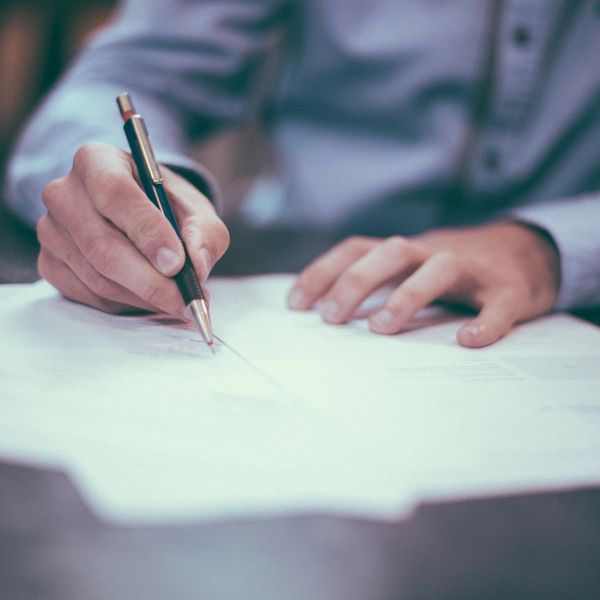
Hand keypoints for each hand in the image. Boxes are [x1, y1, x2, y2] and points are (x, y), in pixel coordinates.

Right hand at [37, 143, 228, 315]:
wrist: (141, 215)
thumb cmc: (168, 207)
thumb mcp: (196, 211)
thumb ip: (204, 233)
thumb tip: (198, 266)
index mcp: (97, 161)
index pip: (115, 193)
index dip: (147, 232)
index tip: (177, 263)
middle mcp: (64, 193)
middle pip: (102, 245)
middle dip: (150, 281)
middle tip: (185, 300)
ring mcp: (51, 230)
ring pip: (97, 277)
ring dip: (143, 297)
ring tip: (178, 302)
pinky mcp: (50, 263)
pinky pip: (89, 295)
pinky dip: (126, 304)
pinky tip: (150, 299)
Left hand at [287, 222, 559, 346]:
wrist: (527, 253)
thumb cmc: (453, 271)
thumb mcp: (411, 269)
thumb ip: (378, 284)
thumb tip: (326, 315)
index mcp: (406, 252)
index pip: (356, 250)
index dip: (323, 272)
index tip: (295, 304)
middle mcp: (434, 253)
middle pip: (391, 252)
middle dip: (356, 281)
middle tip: (331, 318)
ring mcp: (473, 270)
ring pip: (440, 268)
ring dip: (408, 295)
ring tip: (380, 328)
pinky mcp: (510, 290)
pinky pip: (499, 304)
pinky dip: (486, 322)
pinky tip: (468, 341)